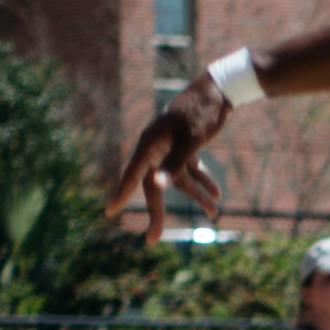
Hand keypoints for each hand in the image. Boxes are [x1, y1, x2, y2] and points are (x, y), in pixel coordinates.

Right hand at [105, 76, 229, 238]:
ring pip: (178, 179)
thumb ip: (175, 164)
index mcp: (150, 145)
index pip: (132, 176)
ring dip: (196, 196)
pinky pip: (190, 170)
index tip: (109, 212)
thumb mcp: (191, 139)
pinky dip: (203, 182)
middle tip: (152, 240)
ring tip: (214, 214)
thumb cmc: (202, 112)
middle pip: (154, 185)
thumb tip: (155, 185)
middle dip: (158, 212)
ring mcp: (170, 147)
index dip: (121, 195)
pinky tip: (217, 196)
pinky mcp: (185, 146)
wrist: (220, 89)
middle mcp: (156, 148)